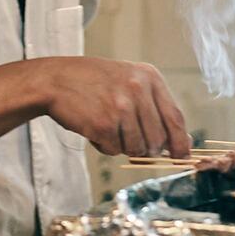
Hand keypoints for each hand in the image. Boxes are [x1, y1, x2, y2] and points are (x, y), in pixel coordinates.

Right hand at [33, 56, 191, 157]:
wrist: (53, 79)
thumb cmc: (91, 82)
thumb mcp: (128, 82)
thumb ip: (155, 107)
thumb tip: (182, 143)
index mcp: (149, 77)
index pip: (175, 118)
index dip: (180, 143)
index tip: (182, 158)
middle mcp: (137, 90)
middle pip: (158, 139)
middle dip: (147, 149)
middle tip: (129, 141)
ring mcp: (120, 107)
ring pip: (138, 148)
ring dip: (123, 147)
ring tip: (108, 128)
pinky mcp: (103, 124)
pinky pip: (114, 150)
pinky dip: (104, 146)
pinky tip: (93, 128)